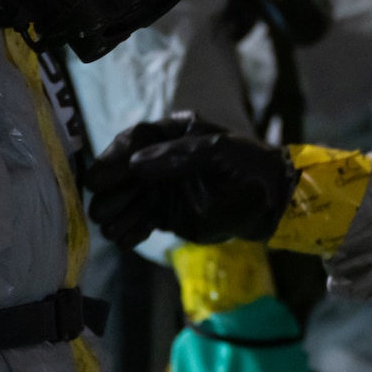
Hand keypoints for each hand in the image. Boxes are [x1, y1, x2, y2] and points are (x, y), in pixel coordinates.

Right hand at [87, 114, 297, 247]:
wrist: (272, 202)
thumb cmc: (249, 166)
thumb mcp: (217, 152)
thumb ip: (177, 156)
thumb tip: (135, 164)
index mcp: (174, 133)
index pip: (135, 140)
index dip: (114, 158)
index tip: (99, 177)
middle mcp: (162, 159)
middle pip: (124, 172)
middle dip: (111, 191)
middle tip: (99, 209)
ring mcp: (162, 188)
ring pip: (129, 200)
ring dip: (117, 214)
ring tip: (110, 228)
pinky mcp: (166, 214)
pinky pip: (141, 221)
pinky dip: (131, 230)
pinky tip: (125, 238)